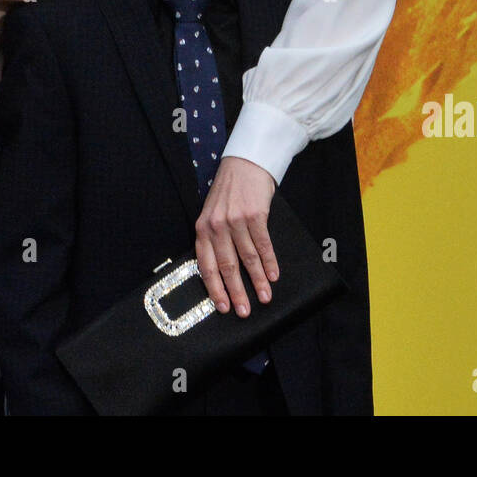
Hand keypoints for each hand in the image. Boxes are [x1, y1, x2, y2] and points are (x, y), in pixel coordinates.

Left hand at [194, 156, 277, 316]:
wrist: (244, 163)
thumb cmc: (228, 192)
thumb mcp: (212, 213)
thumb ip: (214, 238)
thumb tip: (223, 272)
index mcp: (202, 228)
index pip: (205, 265)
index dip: (214, 289)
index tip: (223, 307)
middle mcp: (216, 226)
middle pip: (227, 266)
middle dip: (236, 292)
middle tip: (244, 312)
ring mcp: (236, 220)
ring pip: (247, 259)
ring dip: (257, 281)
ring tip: (264, 298)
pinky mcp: (255, 214)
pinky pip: (263, 245)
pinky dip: (269, 263)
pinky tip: (273, 275)